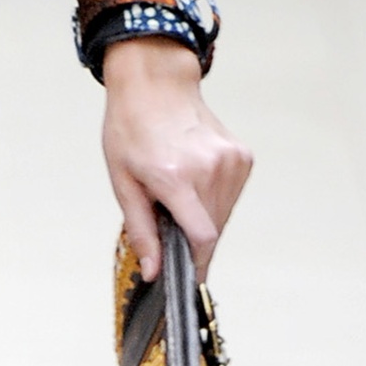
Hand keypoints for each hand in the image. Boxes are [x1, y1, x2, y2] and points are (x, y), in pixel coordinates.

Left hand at [100, 37, 250, 279]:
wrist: (155, 85)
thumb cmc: (130, 129)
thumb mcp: (123, 182)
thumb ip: (142, 230)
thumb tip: (154, 271)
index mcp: (175, 176)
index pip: (202, 236)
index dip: (197, 264)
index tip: (190, 280)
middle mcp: (209, 168)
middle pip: (213, 229)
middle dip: (193, 240)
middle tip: (170, 225)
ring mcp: (231, 160)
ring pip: (224, 214)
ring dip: (204, 219)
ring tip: (178, 195)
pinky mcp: (242, 155)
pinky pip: (231, 195)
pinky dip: (213, 199)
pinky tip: (194, 179)